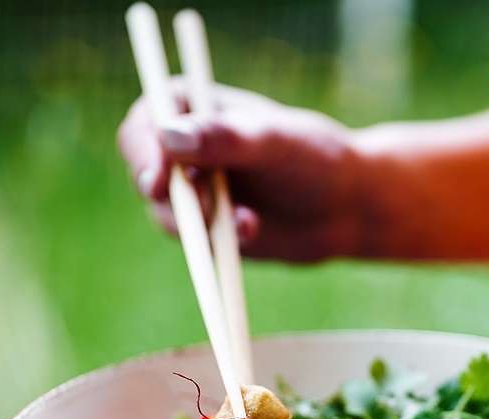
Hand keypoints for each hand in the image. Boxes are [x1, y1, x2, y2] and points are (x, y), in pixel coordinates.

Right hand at [117, 82, 364, 261]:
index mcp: (193, 107)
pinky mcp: (207, 228)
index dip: (144, 150)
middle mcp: (185, 148)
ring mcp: (194, 190)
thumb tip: (169, 135)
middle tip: (204, 210)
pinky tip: (252, 230)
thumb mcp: (275, 143)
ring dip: (200, 223)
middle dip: (171, 195)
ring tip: (248, 222)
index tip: (160, 179)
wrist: (343, 209)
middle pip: (145, 169)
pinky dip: (216, 242)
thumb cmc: (315, 160)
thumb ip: (226, 138)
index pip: (146, 120)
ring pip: (166, 212)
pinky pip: (194, 241)